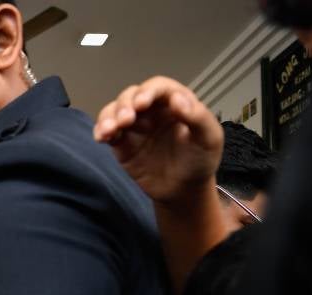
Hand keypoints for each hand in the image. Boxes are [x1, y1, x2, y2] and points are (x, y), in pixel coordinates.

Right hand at [94, 76, 222, 206]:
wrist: (184, 190)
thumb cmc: (200, 161)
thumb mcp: (209, 139)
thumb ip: (198, 118)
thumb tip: (176, 99)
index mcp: (174, 103)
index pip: (158, 87)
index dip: (148, 91)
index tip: (141, 103)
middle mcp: (151, 111)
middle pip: (131, 95)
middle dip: (125, 105)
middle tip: (126, 120)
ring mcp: (134, 126)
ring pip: (115, 110)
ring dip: (109, 116)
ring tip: (110, 130)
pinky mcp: (121, 143)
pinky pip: (107, 131)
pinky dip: (101, 130)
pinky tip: (101, 137)